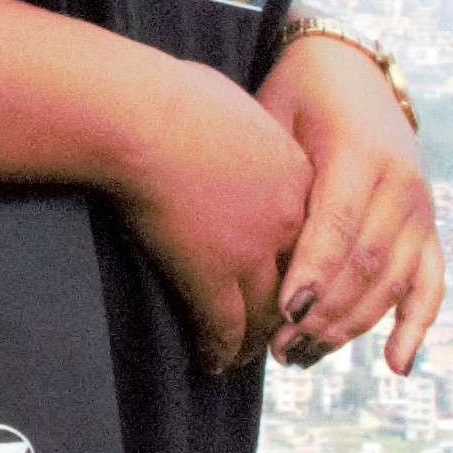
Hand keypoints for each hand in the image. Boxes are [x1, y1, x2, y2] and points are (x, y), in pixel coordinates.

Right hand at [109, 53, 311, 372]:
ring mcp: (251, 249)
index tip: (292, 279)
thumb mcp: (229, 100)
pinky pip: (223, 323)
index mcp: (295, 174)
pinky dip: (221, 347)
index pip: (311, 233)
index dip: (302, 263)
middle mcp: (287, 219)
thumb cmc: (167, 93)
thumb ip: (239, 124)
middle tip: (280, 335)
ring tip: (244, 356)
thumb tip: (218, 115)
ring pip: (267, 312)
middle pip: (301, 281)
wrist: (141, 113)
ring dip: (258, 340)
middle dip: (292, 315)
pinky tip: (213, 360)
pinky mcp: (210, 270)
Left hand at [264, 34, 445, 372]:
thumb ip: (270, 171)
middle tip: (280, 347)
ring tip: (305, 356)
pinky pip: (430, 282)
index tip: (284, 312)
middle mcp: (401, 184)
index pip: (337, 226)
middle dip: (325, 311)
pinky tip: (396, 365)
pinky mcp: (428, 225)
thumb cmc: (293, 96)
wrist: (350, 70)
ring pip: (394, 280)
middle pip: (367, 262)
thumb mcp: (274, 117)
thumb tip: (239, 231)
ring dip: (353, 326)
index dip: (313, 273)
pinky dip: (416, 325)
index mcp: (359, 153)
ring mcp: (421, 208)